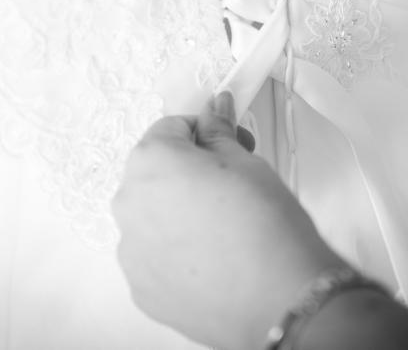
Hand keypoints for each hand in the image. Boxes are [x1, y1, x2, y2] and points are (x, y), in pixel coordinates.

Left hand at [112, 92, 346, 349]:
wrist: (278, 295)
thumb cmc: (264, 224)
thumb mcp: (246, 161)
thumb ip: (219, 133)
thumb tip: (214, 112)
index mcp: (150, 162)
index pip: (170, 128)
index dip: (204, 132)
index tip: (229, 142)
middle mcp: (129, 204)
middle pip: (155, 173)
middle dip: (189, 172)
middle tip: (231, 182)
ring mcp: (132, 251)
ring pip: (152, 217)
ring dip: (179, 213)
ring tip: (225, 225)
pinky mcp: (143, 289)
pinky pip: (155, 257)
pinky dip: (177, 252)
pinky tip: (214, 256)